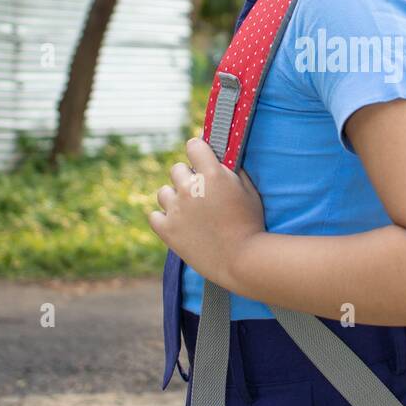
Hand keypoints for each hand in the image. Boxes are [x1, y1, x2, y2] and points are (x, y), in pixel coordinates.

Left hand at [148, 137, 264, 287]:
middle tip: (202, 194)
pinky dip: (164, 218)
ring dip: (175, 198)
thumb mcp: (249, 191)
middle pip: (177, 169)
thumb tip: (220, 160)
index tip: (202, 159)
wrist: (242, 260)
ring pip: (164, 192)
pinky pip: (154, 215)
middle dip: (188, 178)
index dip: (199, 152)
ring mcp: (176, 209)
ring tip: (190, 212)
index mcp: (212, 174)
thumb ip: (233, 171)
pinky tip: (177, 224)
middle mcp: (190, 188)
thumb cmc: (251, 225)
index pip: (193, 145)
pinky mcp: (167, 230)